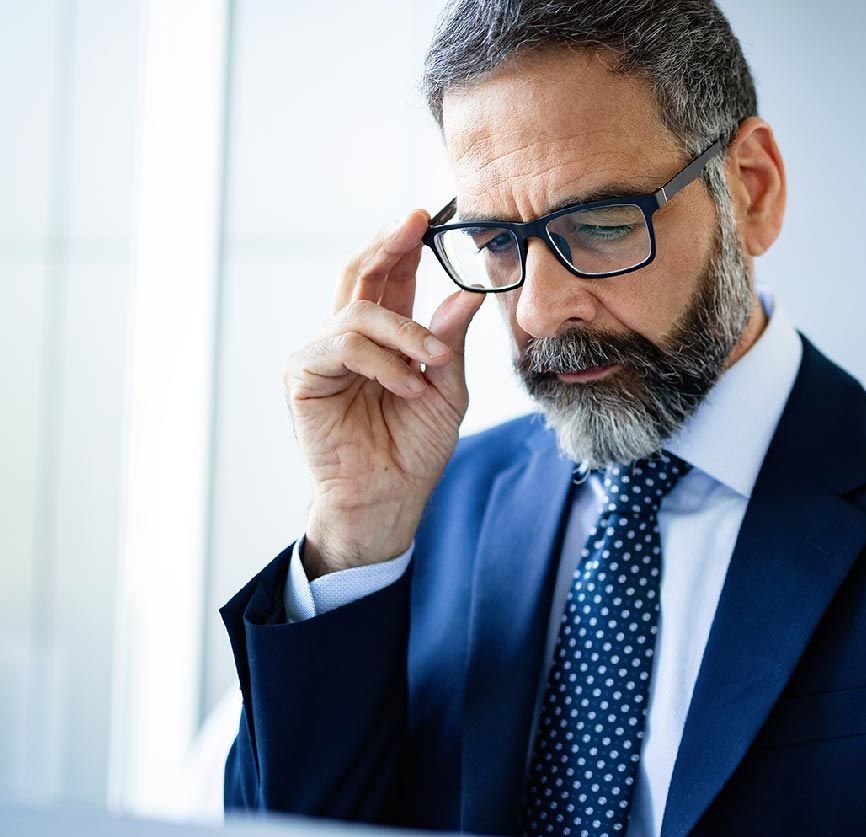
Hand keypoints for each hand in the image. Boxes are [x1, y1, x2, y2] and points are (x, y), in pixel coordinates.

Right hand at [285, 211, 484, 576]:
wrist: (390, 497)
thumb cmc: (415, 448)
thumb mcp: (448, 390)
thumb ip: (449, 341)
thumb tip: (467, 294)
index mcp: (383, 336)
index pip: (389, 278)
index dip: (403, 245)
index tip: (427, 215)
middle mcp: (348, 338)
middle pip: (360, 273)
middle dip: (388, 245)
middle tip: (415, 223)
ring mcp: (322, 354)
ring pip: (360, 312)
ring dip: (405, 334)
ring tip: (431, 367)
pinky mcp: (303, 376)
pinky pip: (344, 346)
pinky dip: (382, 363)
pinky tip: (407, 388)